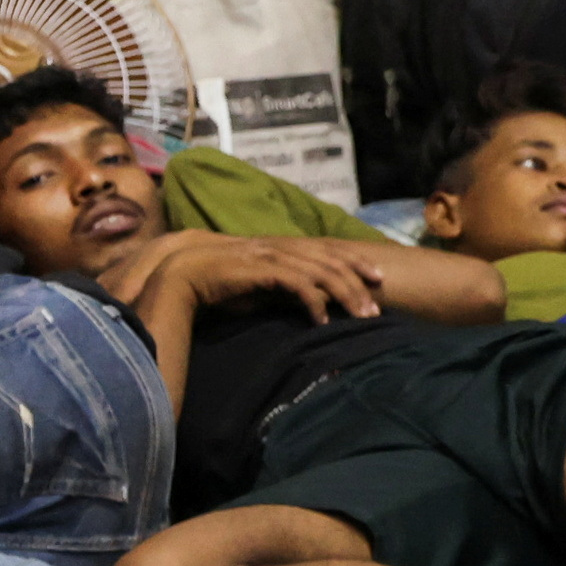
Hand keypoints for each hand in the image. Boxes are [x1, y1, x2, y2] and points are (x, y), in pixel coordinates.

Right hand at [171, 236, 394, 320]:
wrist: (185, 274)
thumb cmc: (224, 284)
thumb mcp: (263, 286)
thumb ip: (288, 289)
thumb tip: (314, 304)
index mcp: (286, 246)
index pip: (331, 250)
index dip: (357, 261)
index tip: (379, 279)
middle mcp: (284, 246)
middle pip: (334, 260)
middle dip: (360, 283)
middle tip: (378, 307)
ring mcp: (274, 255)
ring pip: (323, 271)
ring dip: (346, 295)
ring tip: (362, 316)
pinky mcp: (262, 269)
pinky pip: (297, 284)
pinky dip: (314, 301)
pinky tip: (323, 320)